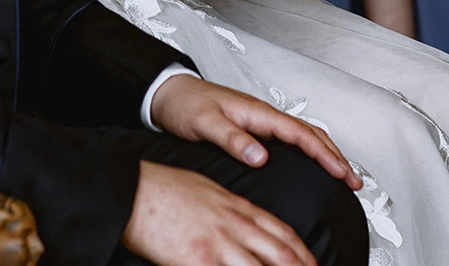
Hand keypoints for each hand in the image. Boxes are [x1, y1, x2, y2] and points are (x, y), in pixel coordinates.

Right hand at [122, 160, 315, 265]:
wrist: (136, 192)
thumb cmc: (167, 189)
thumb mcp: (211, 191)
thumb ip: (234, 210)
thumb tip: (251, 226)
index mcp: (238, 208)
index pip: (283, 233)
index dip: (303, 253)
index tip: (312, 264)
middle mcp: (234, 227)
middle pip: (280, 254)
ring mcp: (218, 246)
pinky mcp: (198, 261)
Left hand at [148, 74, 359, 189]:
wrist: (168, 93)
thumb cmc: (185, 105)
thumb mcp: (205, 124)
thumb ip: (233, 139)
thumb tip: (261, 157)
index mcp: (258, 113)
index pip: (301, 134)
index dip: (324, 155)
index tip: (342, 173)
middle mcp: (264, 115)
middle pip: (312, 134)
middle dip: (336, 157)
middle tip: (355, 181)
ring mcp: (261, 122)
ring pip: (305, 136)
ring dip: (327, 154)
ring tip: (344, 175)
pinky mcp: (255, 129)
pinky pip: (292, 140)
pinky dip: (311, 151)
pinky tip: (313, 164)